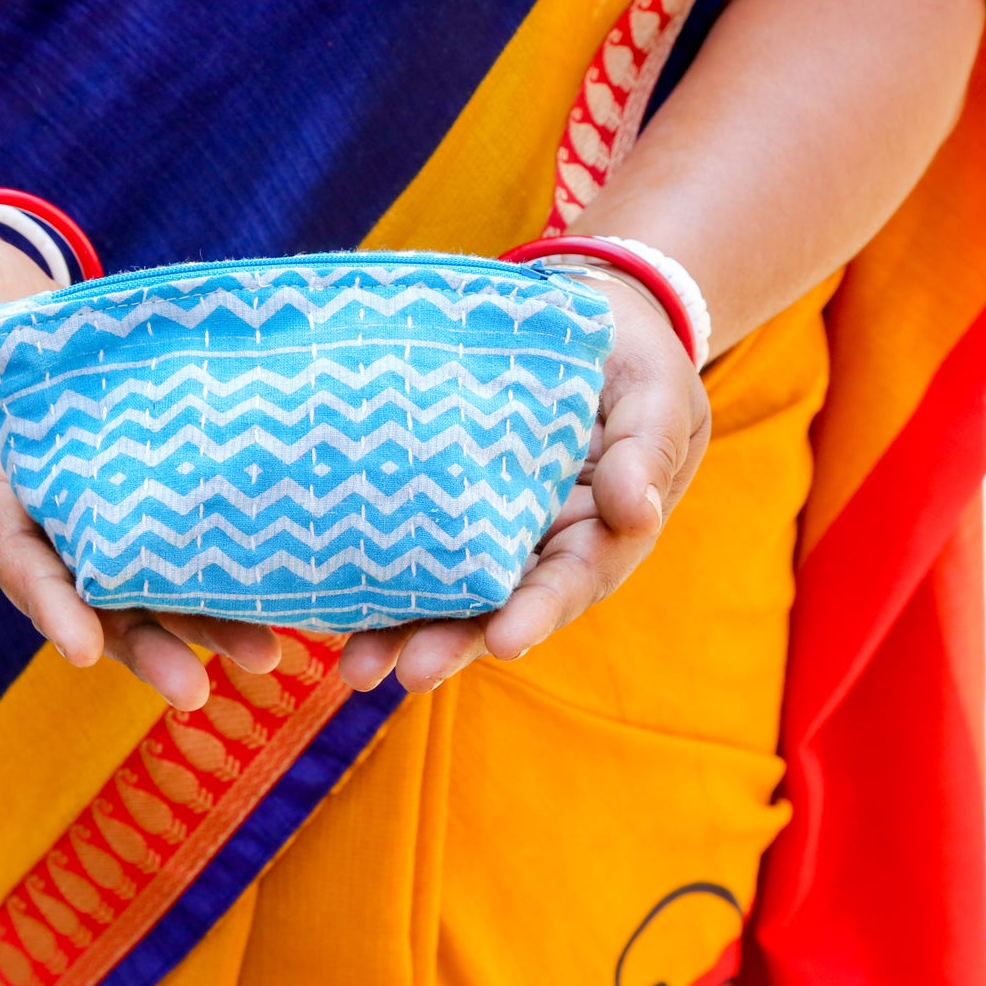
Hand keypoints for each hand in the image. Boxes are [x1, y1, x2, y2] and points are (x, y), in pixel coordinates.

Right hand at [0, 225, 279, 709]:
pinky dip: (225, 569)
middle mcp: (38, 516)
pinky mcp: (134, 485)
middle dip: (145, 645)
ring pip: (149, 581)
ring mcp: (89, 507)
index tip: (85, 650)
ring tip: (269, 660)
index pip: (14, 555)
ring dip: (203, 623)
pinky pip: (179, 536)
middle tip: (198, 692)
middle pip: (93, 596)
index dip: (49, 602)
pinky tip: (286, 594)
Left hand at [338, 276, 710, 693]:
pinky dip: (375, 584)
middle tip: (410, 672)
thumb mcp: (656, 387)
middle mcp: (541, 547)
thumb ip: (648, 445)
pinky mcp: (443, 507)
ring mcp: (489, 532)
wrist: (576, 313)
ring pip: (449, 594)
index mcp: (602, 529)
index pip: (572, 579)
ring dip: (404, 633)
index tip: (505, 640)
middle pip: (501, 606)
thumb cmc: (626, 354)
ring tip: (357, 669)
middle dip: (457, 642)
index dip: (538, 611)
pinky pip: (410, 549)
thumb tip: (637, 511)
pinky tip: (329, 606)